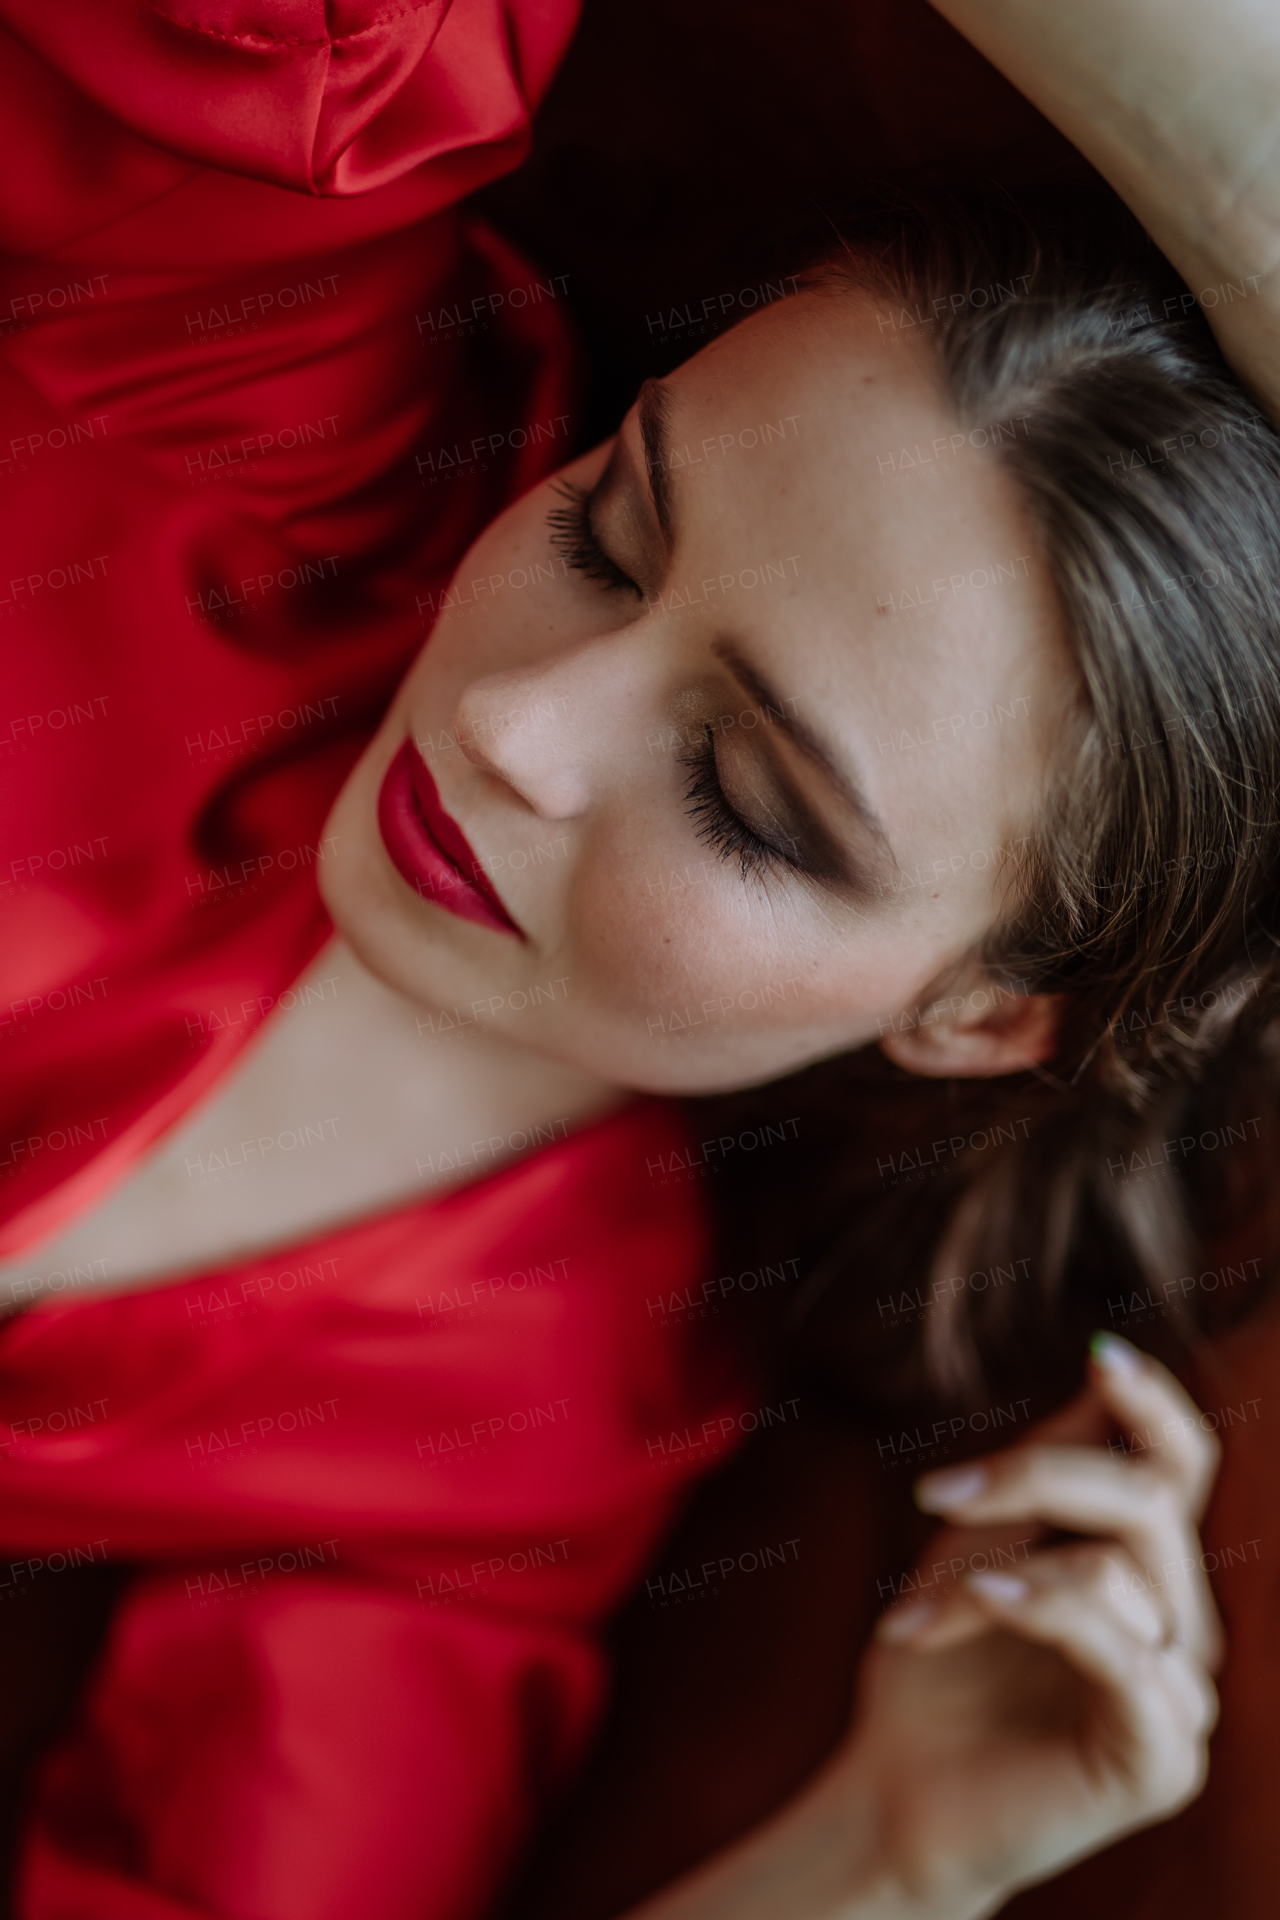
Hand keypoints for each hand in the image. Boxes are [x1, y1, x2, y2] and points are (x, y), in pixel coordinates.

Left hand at [840, 1334, 1221, 1914]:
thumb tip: (1103, 1365)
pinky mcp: (1163, 1758)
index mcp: (1143, 1567)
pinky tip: (979, 1604)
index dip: (1154, 1403)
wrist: (895, 1791)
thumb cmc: (936, 1664)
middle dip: (1037, 1478)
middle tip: (937, 1495)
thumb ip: (1043, 1471)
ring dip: (992, 1575)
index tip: (1100, 1352)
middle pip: (1149, 1500)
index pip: (1181, 1466)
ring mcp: (1180, 1694)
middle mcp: (1179, 1625)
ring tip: (916, 1617)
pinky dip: (1041, 1611)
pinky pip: (1121, 1649)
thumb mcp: (976, 1544)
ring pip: (1119, 1569)